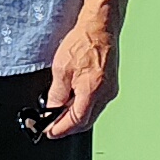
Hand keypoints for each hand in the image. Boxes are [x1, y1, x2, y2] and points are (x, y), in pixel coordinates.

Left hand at [36, 15, 118, 139]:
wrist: (101, 26)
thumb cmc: (83, 42)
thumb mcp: (61, 69)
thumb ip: (56, 94)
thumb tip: (51, 109)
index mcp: (93, 92)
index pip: (76, 121)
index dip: (60, 129)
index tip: (49, 132)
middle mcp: (105, 94)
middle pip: (85, 121)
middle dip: (67, 126)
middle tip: (51, 126)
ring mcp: (110, 90)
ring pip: (91, 113)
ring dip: (76, 117)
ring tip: (58, 113)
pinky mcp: (111, 84)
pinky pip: (96, 103)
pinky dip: (83, 106)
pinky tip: (72, 101)